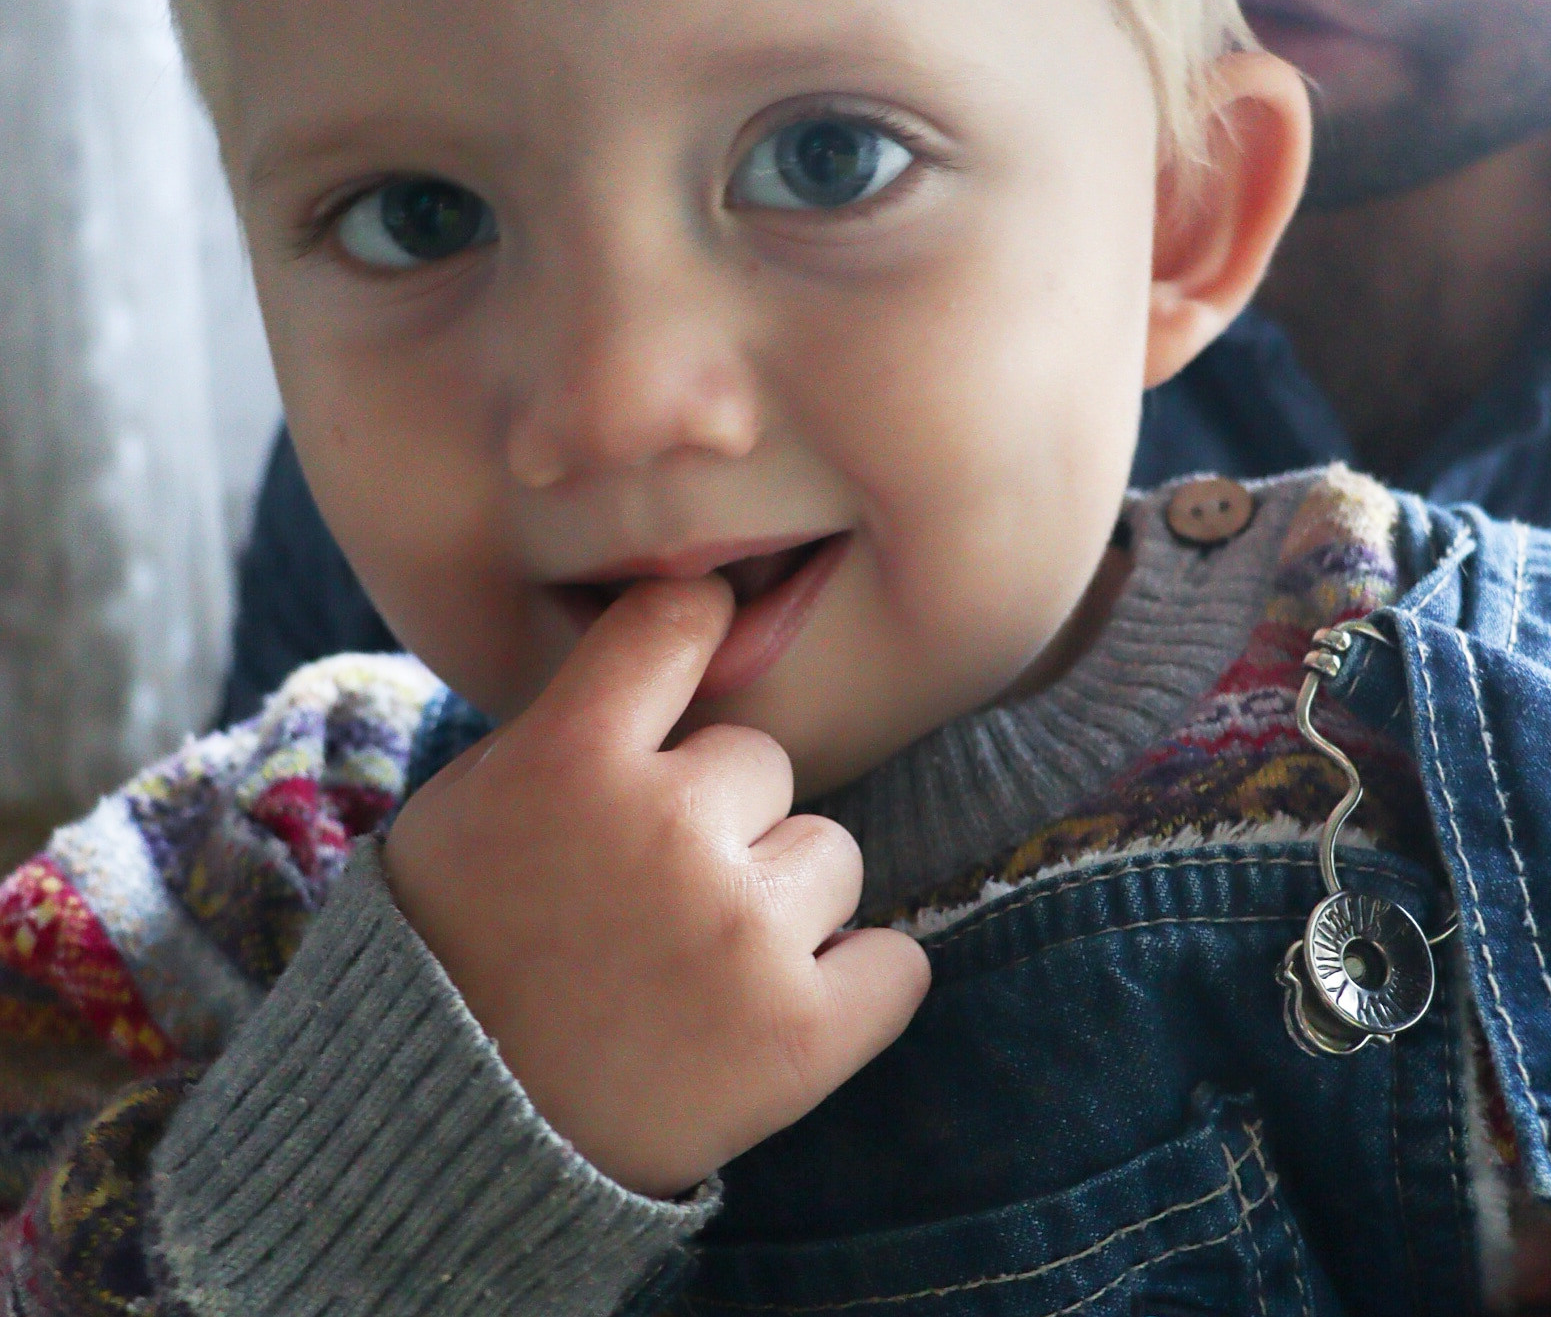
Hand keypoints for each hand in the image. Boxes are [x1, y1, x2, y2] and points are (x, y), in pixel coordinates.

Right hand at [384, 576, 930, 1197]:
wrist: (442, 1143)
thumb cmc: (455, 953)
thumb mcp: (471, 802)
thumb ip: (574, 722)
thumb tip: (682, 644)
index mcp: (571, 756)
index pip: (679, 620)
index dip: (699, 627)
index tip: (706, 642)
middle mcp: (665, 827)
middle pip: (763, 762)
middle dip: (721, 818)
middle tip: (650, 895)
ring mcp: (740, 931)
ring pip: (829, 853)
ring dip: (781, 901)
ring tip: (697, 966)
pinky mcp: (799, 1034)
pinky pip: (895, 965)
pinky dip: (854, 986)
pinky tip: (779, 1007)